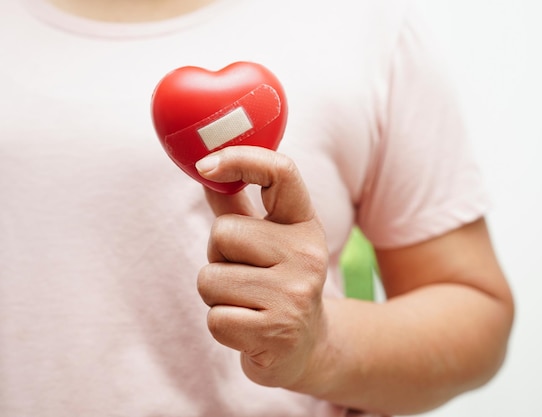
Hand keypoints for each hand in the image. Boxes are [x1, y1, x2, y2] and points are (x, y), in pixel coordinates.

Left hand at [195, 146, 328, 389]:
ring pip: (210, 279)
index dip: (240, 158)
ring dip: (216, 295)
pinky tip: (248, 327)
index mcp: (304, 224)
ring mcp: (294, 294)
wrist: (307, 345)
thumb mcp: (269, 241)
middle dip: (218, 256)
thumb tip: (205, 169)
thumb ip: (237, 207)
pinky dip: (221, 325)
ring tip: (246, 302)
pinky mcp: (276, 332)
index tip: (206, 165)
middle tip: (243, 274)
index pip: (281, 172)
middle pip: (222, 232)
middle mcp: (307, 255)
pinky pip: (215, 318)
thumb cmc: (277, 284)